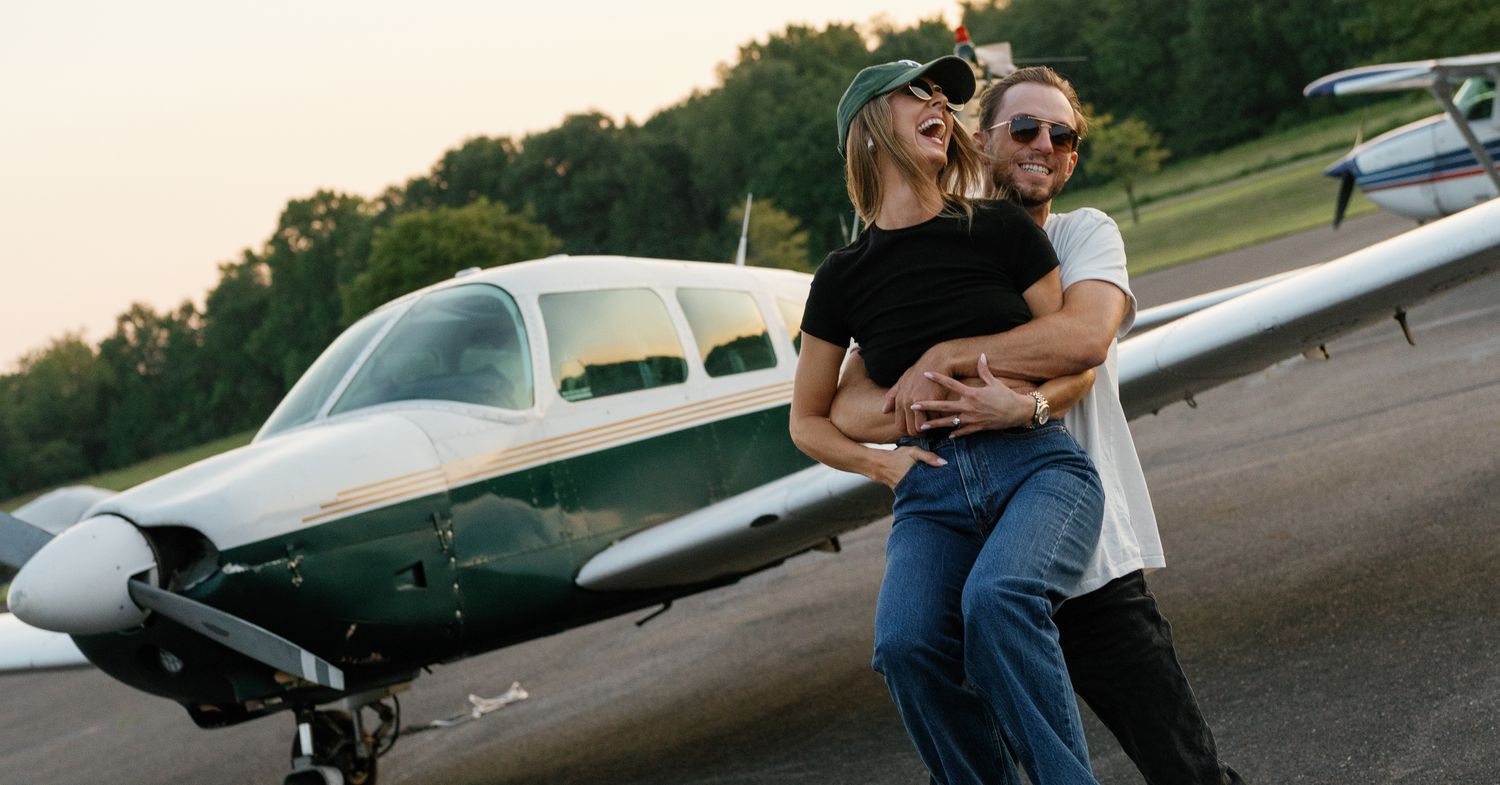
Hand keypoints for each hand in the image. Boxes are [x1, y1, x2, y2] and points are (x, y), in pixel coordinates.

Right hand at [871, 445, 946, 488]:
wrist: (877, 465)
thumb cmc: (897, 456)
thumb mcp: (913, 452)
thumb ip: (929, 456)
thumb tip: (944, 463)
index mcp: (918, 478)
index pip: (935, 484)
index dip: (944, 483)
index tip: (952, 482)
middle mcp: (914, 487)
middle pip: (931, 490)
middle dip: (938, 488)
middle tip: (948, 486)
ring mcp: (908, 491)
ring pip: (923, 492)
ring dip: (930, 490)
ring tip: (940, 488)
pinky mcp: (904, 493)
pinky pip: (916, 493)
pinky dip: (921, 491)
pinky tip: (926, 487)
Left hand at [882, 348, 950, 436]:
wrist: (936, 361)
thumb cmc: (919, 372)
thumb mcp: (902, 381)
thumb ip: (892, 396)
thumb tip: (884, 411)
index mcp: (899, 400)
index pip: (900, 426)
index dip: (908, 431)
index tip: (916, 430)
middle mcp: (907, 402)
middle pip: (911, 429)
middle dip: (919, 433)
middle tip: (927, 431)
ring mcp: (919, 402)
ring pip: (922, 427)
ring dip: (928, 428)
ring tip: (934, 426)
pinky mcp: (933, 401)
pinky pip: (935, 418)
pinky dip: (938, 420)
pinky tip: (941, 416)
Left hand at [910, 354, 1035, 436]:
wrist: (1019, 412)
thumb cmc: (1007, 395)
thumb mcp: (995, 382)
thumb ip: (984, 370)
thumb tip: (982, 355)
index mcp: (972, 393)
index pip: (951, 384)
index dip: (938, 378)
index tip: (925, 374)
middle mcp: (970, 407)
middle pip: (944, 406)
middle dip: (928, 406)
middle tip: (913, 406)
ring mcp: (973, 419)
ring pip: (950, 422)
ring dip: (935, 424)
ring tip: (922, 426)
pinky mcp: (978, 428)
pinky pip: (963, 432)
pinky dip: (954, 434)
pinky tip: (945, 436)